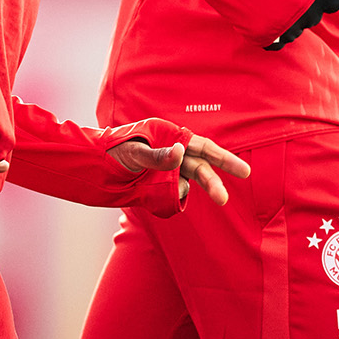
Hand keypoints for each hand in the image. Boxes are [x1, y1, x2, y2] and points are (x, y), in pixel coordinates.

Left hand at [107, 134, 253, 206]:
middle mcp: (173, 152)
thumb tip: (181, 153)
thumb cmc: (113, 152)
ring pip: (190, 182)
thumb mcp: (133, 153)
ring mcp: (167, 170)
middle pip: (200, 167)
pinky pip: (174, 193)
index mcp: (171, 137)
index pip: (203, 147)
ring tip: (197, 202)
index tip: (244, 172)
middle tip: (223, 200)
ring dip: (196, 192)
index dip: (224, 159)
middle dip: (213, 183)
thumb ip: (157, 155)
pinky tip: (165, 198)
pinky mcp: (159, 185)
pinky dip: (174, 198)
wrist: (93, 168)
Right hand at [264, 0, 338, 49]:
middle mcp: (306, 8)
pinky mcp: (264, 36)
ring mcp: (284, 24)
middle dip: (300, 7)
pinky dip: (269, 35)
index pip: (332, 5)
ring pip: (295, 34)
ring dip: (284, 22)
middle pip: (313, 19)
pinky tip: (257, 14)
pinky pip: (276, 45)